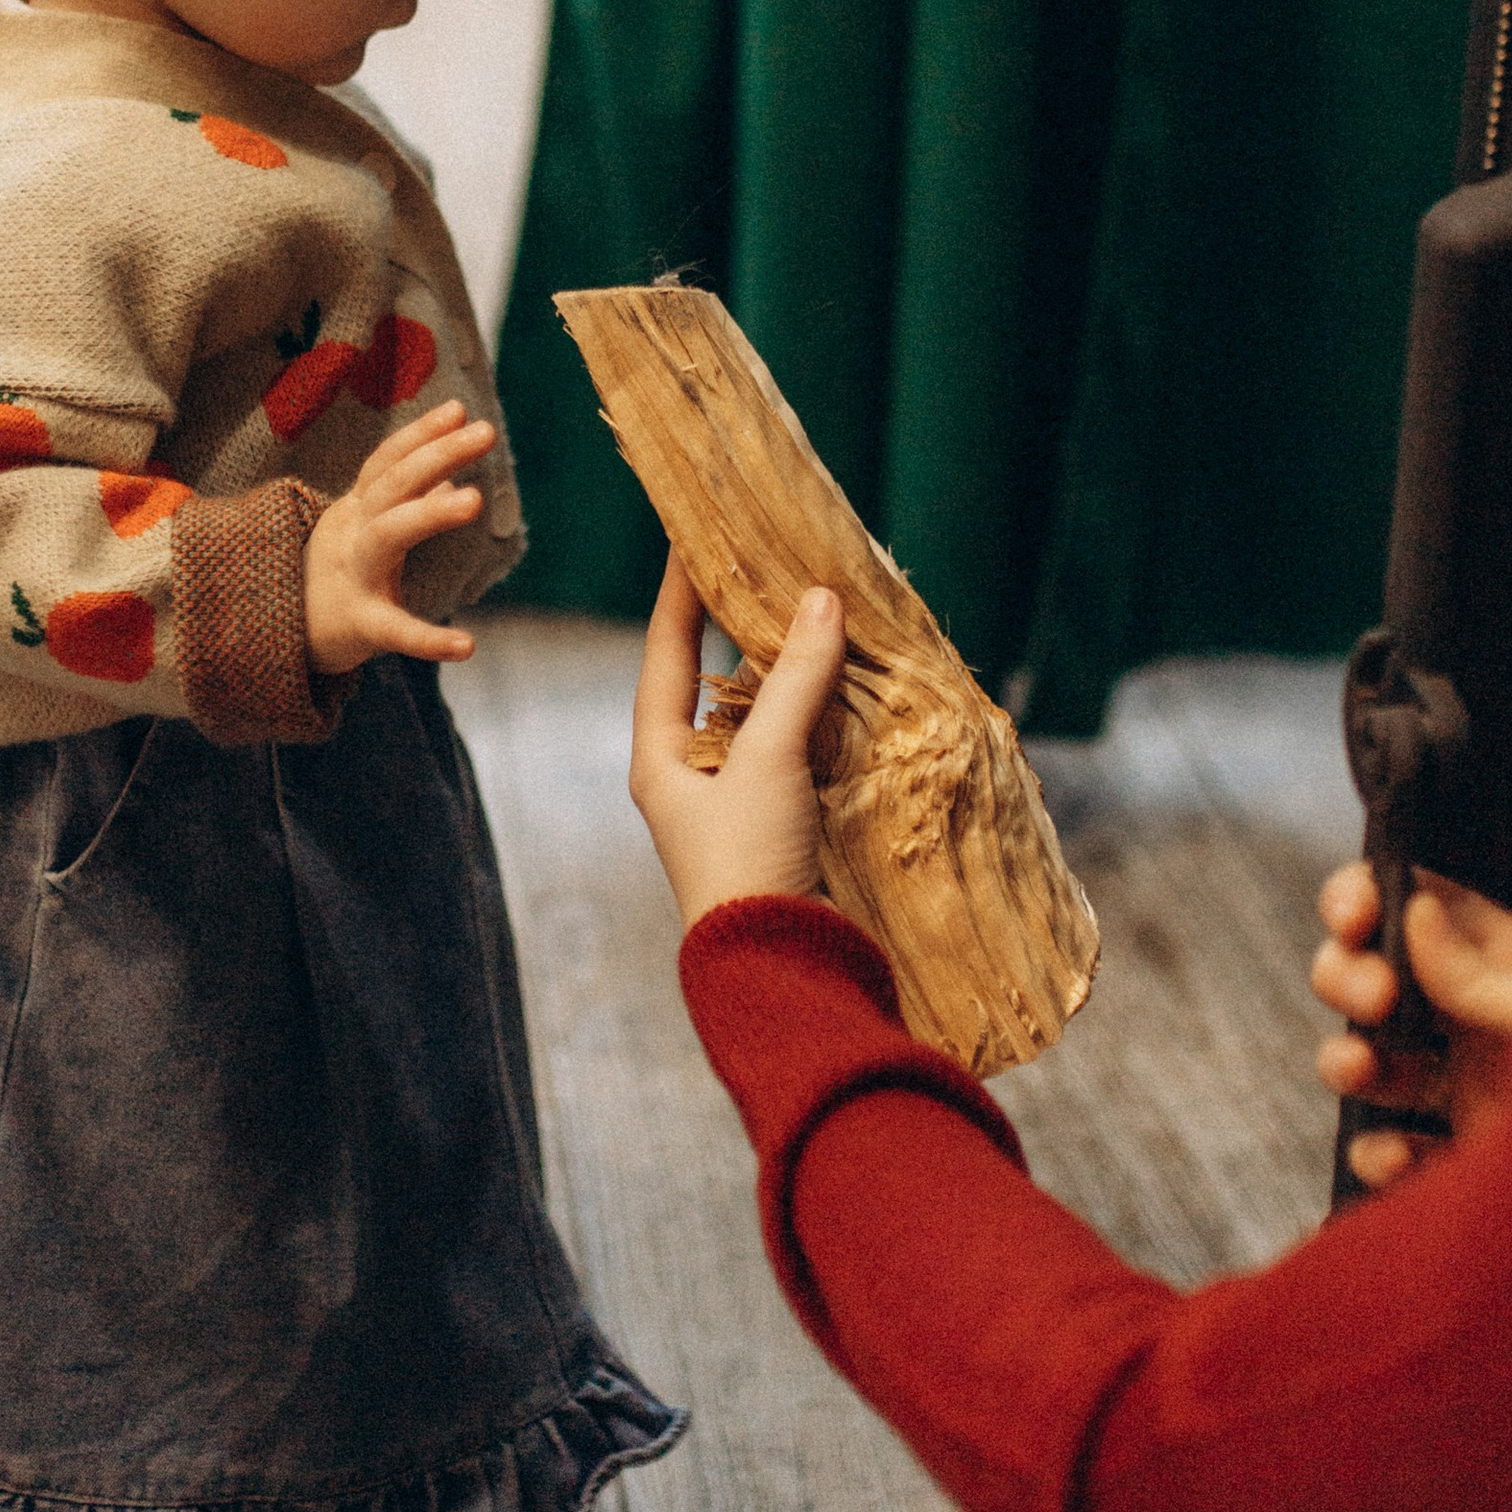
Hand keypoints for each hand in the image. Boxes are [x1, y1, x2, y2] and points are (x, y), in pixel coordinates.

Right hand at [302, 400, 494, 675]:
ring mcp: (354, 576)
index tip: (460, 409)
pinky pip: (395, 629)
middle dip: (437, 454)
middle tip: (485, 431)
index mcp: (356, 510)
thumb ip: (406, 504)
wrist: (281, 639)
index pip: (387, 462)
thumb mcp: (368, 532)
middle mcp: (352, 533)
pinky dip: (429, 640)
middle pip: (392, 484)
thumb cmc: (340, 577)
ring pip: (388, 535)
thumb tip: (451, 477)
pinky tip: (467, 646)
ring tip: (475, 499)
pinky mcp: (360, 624)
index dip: (420, 434)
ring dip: (430, 513)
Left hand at [630, 552, 847, 928]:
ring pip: (761, 717)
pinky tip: (850, 689)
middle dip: (741, 627)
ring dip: (790, 670)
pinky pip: (799, 753)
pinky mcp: (783, 829)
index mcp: (660, 758)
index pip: (665, 651)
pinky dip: (821, 717)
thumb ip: (795, 680)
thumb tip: (820, 600)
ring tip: (817, 612)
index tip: (691, 535)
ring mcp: (739, 805)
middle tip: (767, 565)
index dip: (679, 592)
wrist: (783, 976)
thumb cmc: (750, 866)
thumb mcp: (769, 761)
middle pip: (713, 681)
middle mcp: (692, 778)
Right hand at [1311, 863, 1511, 1188]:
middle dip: (1347, 977)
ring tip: (1362, 1071)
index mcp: (1493, 952)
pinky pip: (1393, 1147)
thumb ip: (1478, 974)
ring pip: (1368, 1058)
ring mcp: (1461, 1081)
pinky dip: (1378, 1152)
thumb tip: (1416, 913)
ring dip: (1346, 1061)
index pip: (1405, 900)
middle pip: (1367, 973)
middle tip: (1377, 1001)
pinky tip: (1394, 1153)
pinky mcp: (1463, 1151)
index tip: (1357, 920)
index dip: (1360, 899)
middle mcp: (1467, 1010)